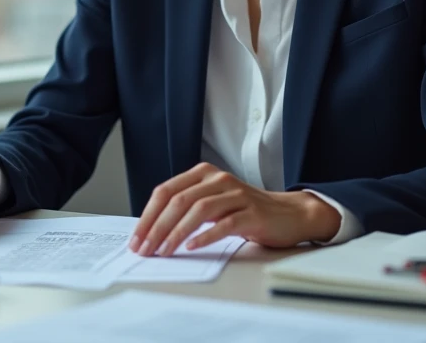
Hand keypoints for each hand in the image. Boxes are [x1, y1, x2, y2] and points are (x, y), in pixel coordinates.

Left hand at [128, 163, 339, 255]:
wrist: (288, 214)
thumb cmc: (245, 212)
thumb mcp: (212, 204)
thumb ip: (187, 209)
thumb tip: (152, 231)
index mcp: (203, 174)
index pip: (166, 191)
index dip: (148, 215)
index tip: (136, 238)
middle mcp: (217, 179)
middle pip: (178, 201)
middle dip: (157, 227)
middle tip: (145, 249)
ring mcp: (235, 194)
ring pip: (198, 210)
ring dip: (176, 233)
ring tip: (164, 251)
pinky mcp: (251, 212)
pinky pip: (224, 223)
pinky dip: (204, 236)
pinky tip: (191, 247)